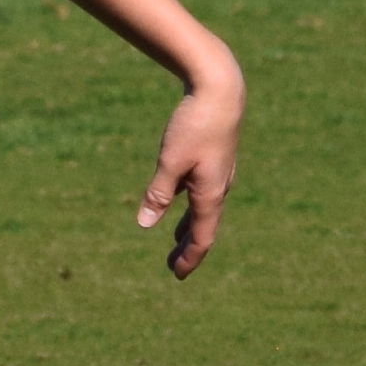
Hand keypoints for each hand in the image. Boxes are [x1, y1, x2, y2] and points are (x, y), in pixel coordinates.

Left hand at [136, 70, 240, 276]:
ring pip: (202, 208)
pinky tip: (179, 201)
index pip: (201, 237)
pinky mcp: (213, 158)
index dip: (189, 259)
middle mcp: (218, 187)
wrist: (220, 88)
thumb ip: (157, 193)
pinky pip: (200, 191)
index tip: (177, 276)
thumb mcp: (170, 161)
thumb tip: (144, 224)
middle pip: (203, 226)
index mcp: (210, 193)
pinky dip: (189, 205)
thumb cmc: (195, 124)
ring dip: (188, 227)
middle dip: (187, 249)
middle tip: (174, 268)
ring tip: (176, 243)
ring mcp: (218, 172)